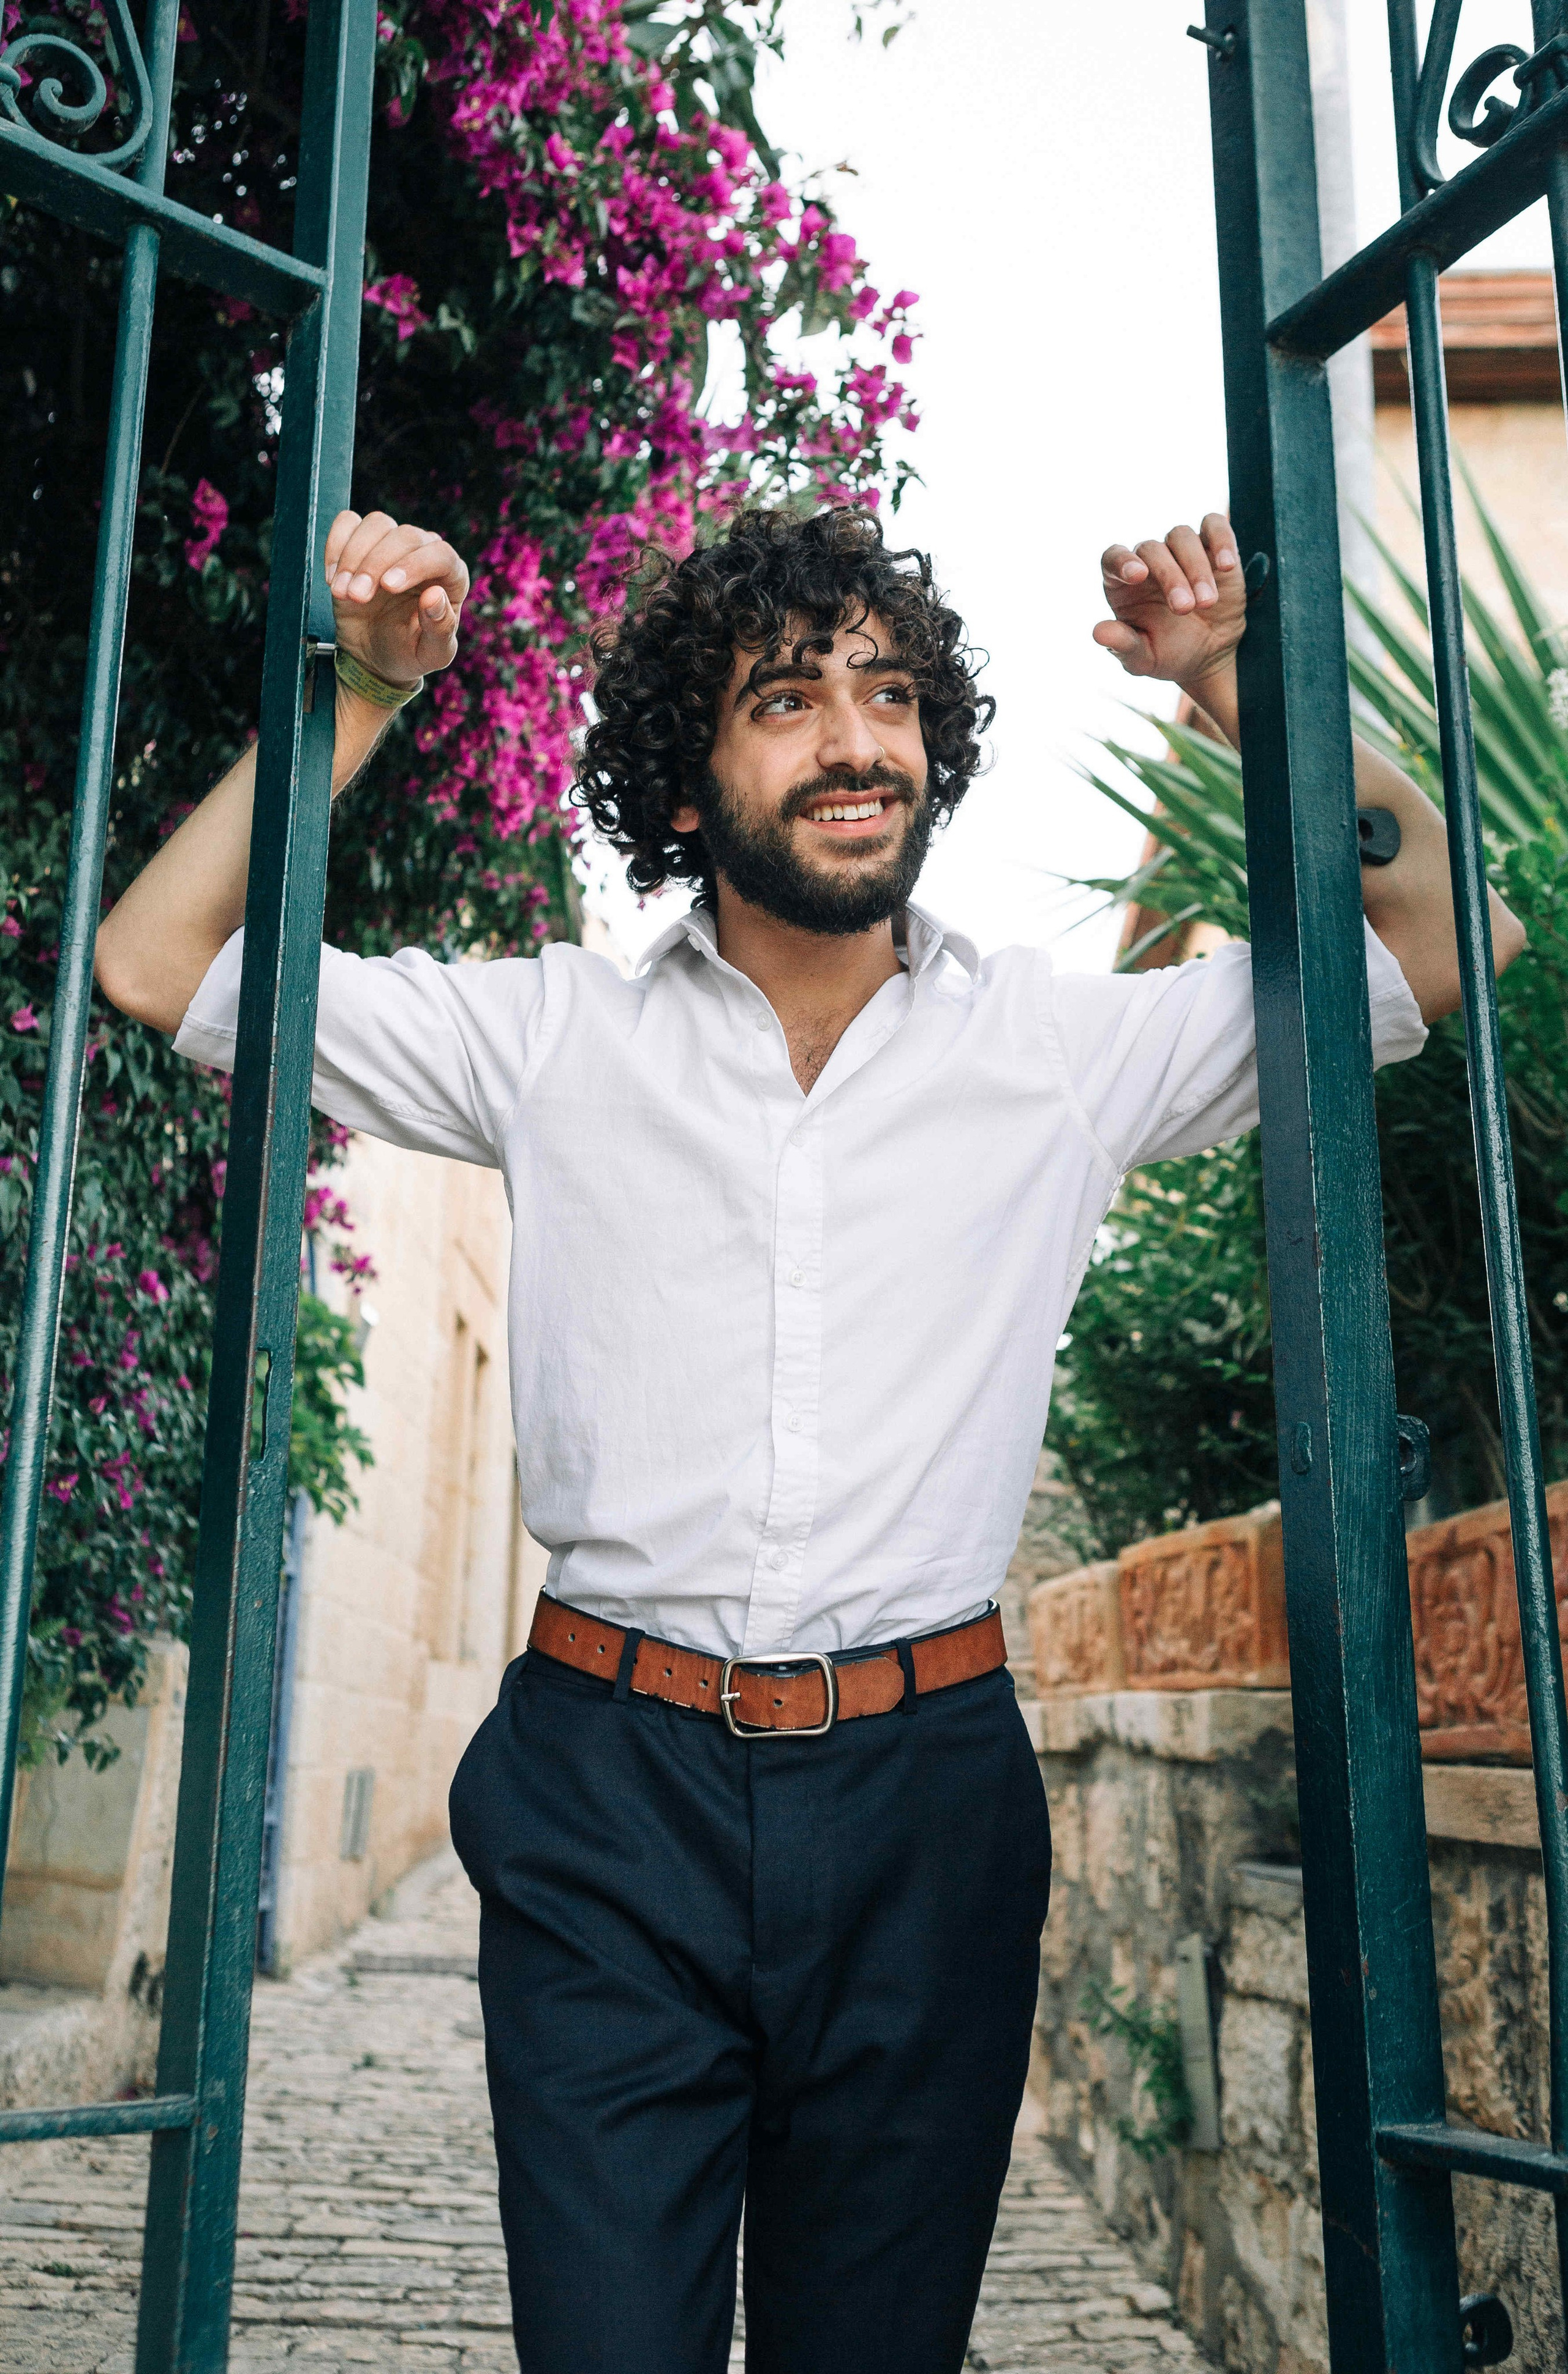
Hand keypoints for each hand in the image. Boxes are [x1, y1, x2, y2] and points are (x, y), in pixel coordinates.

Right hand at [325, 509, 468, 686]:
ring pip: (376, 524)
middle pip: (405, 535)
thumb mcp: (431, 653)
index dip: (414, 565)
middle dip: (376, 564)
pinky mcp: (362, 543)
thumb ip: (440, 628)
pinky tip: (333, 578)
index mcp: (451, 577)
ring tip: (343, 593)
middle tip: (358, 596)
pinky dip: (336, 545)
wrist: (376, 656)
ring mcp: (392, 545)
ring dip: (353, 556)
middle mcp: (424, 553)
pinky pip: (348, 523)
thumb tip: (434, 595)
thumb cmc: (410, 654)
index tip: (388, 586)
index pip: (440, 555)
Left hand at [1092, 513, 1243, 698]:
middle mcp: (1148, 560)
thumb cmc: (1168, 654)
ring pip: (1182, 536)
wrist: (1208, 656)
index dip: (1122, 561)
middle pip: (1152, 549)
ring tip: (1207, 603)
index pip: (1113, 557)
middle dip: (1171, 577)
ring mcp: (1179, 550)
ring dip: (1196, 568)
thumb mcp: (1143, 659)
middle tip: (1185, 609)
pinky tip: (1226, 566)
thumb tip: (1098, 633)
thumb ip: (1122, 645)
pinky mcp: (1212, 546)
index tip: (1137, 575)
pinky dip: (1221, 540)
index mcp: (1122, 583)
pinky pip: (1214, 526)